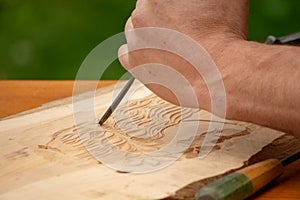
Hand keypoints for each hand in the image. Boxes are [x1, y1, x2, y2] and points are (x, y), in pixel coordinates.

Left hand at [119, 0, 248, 110]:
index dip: (175, 6)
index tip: (183, 14)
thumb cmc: (223, 34)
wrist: (218, 73)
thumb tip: (194, 2)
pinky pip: (126, 51)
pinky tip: (156, 56)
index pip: (160, 0)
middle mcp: (142, 12)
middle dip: (163, 16)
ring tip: (173, 45)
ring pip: (136, 28)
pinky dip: (139, 52)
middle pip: (147, 8)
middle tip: (182, 29)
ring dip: (150, 33)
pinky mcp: (133, 62)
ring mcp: (134, 38)